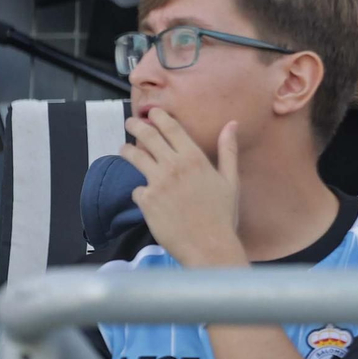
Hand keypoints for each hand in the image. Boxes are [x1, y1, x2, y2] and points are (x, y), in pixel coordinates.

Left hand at [120, 110, 245, 268]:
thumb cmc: (223, 214)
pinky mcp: (146, 202)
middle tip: (130, 123)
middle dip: (136, 126)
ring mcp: (157, 184)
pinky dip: (140, 191)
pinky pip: (137, 190)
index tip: (151, 112)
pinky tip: (145, 196)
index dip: (159, 117)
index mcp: (195, 158)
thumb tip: (232, 124)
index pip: (171, 128)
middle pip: (148, 137)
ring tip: (125, 150)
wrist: (208, 246)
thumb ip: (228, 150)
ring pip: (135, 157)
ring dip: (127, 150)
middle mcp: (174, 166)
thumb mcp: (230, 180)